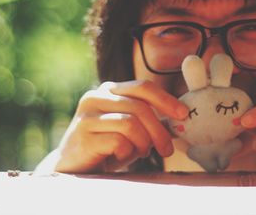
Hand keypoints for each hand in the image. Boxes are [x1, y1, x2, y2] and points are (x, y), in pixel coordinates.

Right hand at [40, 81, 187, 172]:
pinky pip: (118, 141)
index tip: (183, 114)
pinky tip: (119, 157)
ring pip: (131, 123)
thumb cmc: (106, 146)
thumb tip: (181, 118)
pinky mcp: (83, 135)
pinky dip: (127, 152)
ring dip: (143, 143)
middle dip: (159, 131)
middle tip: (167, 150)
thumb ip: (149, 120)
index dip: (166, 99)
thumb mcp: (130, 129)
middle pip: (140, 107)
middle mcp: (96, 97)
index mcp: (109, 90)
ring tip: (141, 153)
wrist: (73, 167)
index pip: (143, 87)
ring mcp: (87, 115)